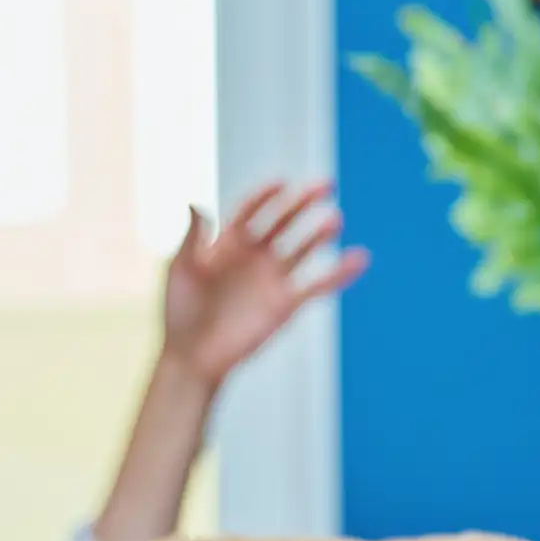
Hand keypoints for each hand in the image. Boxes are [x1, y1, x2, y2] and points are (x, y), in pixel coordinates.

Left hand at [160, 180, 370, 387]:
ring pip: (303, 248)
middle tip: (325, 184)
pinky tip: (359, 258)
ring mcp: (272, 278)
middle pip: (283, 220)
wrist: (193, 356)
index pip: (251, 210)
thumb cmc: (180, 312)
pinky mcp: (287, 303)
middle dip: (302, 202)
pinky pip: (317, 284)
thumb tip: (195, 202)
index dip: (266, 196)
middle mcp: (254, 255)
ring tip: (334, 219)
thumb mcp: (180, 269)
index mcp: (227, 242)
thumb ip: (191, 236)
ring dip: (319, 233)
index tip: (280, 184)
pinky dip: (339, 273)